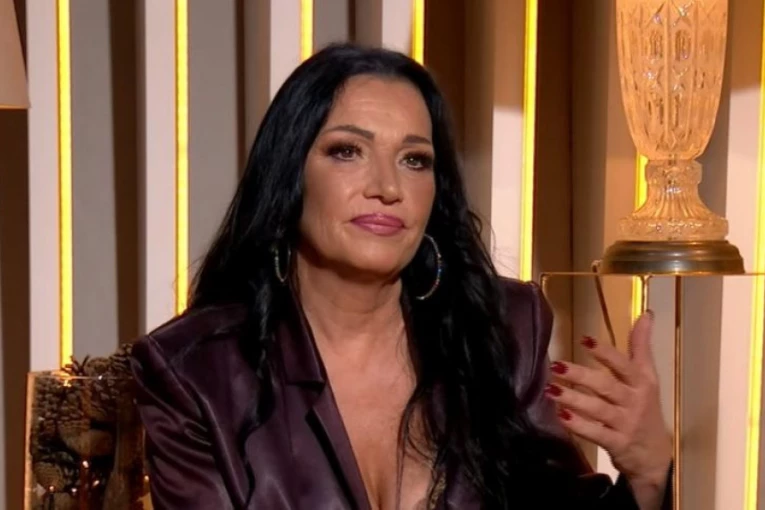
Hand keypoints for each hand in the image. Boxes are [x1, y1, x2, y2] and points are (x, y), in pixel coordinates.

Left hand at [545, 312, 671, 505]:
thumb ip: (641, 346)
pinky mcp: (616, 444)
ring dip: (573, 399)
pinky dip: (579, 425)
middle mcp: (634, 401)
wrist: (656, 455)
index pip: (624, 364)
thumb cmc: (646, 408)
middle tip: (556, 366)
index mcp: (642, 382)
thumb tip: (646, 313)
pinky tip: (561, 416)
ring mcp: (625, 424)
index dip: (605, 352)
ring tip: (550, 389)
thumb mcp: (648, 377)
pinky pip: (596, 433)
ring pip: (598, 409)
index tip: (584, 339)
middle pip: (606, 386)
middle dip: (580, 375)